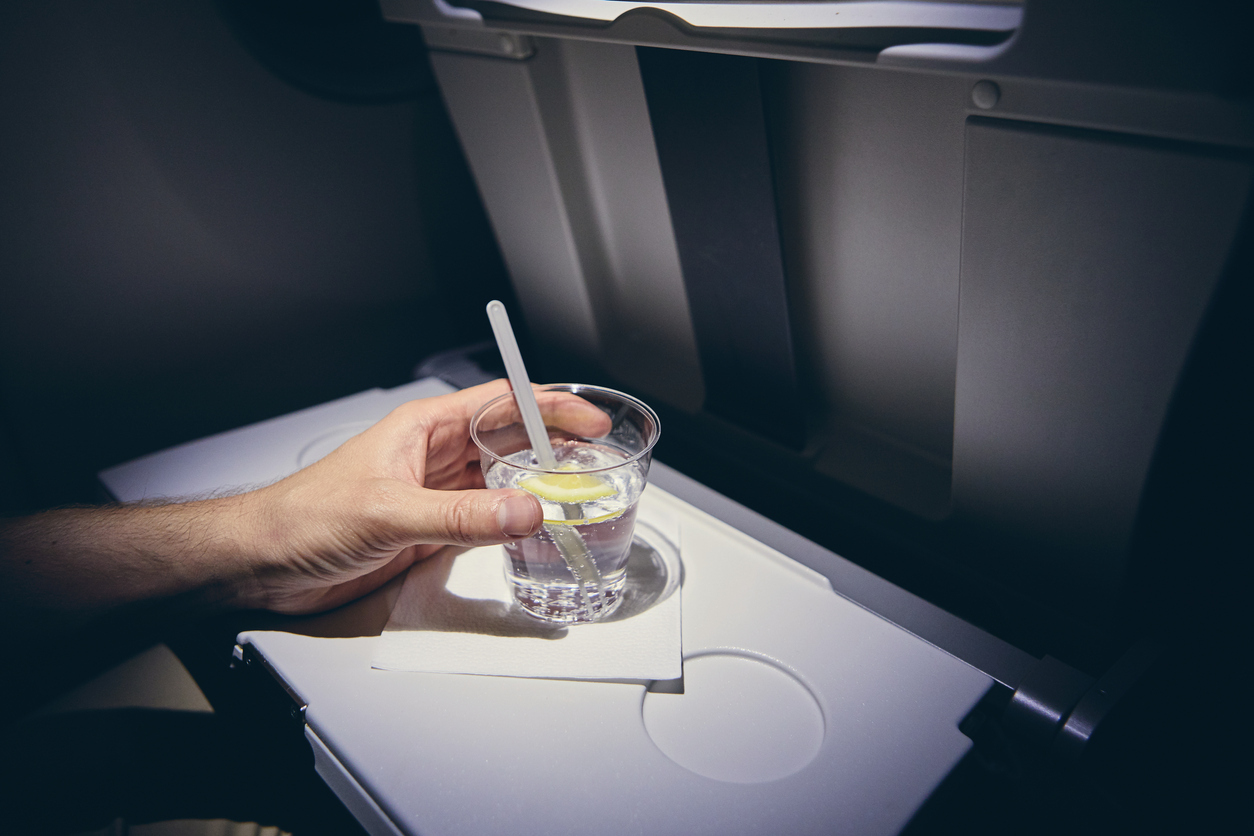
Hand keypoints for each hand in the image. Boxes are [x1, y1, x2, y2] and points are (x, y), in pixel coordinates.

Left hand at [240, 380, 612, 614]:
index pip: (501, 403)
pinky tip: (533, 532)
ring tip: (579, 496)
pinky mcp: (427, 531)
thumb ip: (460, 518)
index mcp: (424, 429)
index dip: (549, 406)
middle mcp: (433, 457)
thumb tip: (523, 513)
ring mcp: (432, 495)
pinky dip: (512, 525)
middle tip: (600, 459)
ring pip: (501, 483)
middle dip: (556, 447)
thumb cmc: (303, 516)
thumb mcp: (388, 513)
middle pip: (510, 441)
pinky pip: (483, 522)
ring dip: (538, 489)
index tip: (589, 419)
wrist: (263, 562)